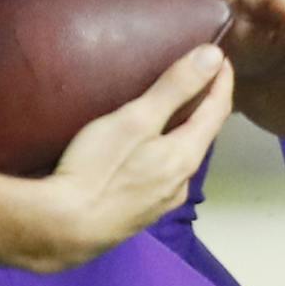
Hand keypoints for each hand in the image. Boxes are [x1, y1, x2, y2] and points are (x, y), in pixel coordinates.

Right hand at [31, 47, 230, 269]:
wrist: (63, 229)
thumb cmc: (98, 168)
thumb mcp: (136, 118)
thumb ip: (175, 88)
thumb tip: (214, 56)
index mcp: (185, 155)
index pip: (217, 111)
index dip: (221, 81)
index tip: (220, 57)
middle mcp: (182, 182)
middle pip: (203, 135)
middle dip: (205, 105)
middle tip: (198, 78)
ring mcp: (162, 201)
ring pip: (184, 157)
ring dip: (186, 130)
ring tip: (173, 109)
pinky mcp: (140, 213)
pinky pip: (165, 173)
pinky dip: (168, 150)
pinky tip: (148, 149)